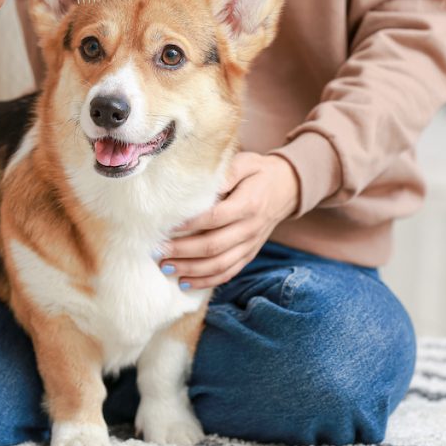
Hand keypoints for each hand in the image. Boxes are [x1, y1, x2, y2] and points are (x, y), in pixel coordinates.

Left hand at [160, 152, 299, 289]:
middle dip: (183, 251)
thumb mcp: (245, 163)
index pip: (215, 218)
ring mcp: (250, 245)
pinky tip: (186, 282)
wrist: (287, 188)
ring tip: (166, 268)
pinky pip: (228, 273)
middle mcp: (250, 228)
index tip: (166, 226)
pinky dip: (206, 281)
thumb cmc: (258, 173)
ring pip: (219, 265)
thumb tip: (203, 184)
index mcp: (248, 204)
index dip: (190, 224)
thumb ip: (226, 173)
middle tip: (158, 251)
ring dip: (191, 270)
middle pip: (213, 246)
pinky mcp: (249, 254)